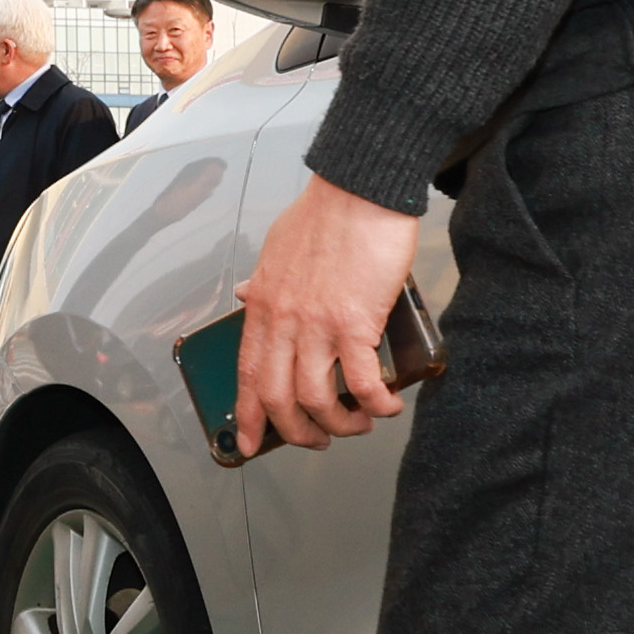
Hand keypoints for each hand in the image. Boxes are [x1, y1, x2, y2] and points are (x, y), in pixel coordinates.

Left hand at [233, 173, 424, 457]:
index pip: (247, 374)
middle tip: (319, 440)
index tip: (253, 444)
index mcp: (262, 305)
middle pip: (278, 398)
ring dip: (341, 423)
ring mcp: (317, 324)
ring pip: (317, 398)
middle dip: (298, 432)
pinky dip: (375, 404)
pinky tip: (387, 406)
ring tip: (359, 423)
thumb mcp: (276, 249)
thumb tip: (246, 295)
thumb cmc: (326, 215)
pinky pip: (361, 382)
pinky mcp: (356, 322)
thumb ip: (263, 281)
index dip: (249, 416)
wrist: (361, 189)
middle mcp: (283, 321)